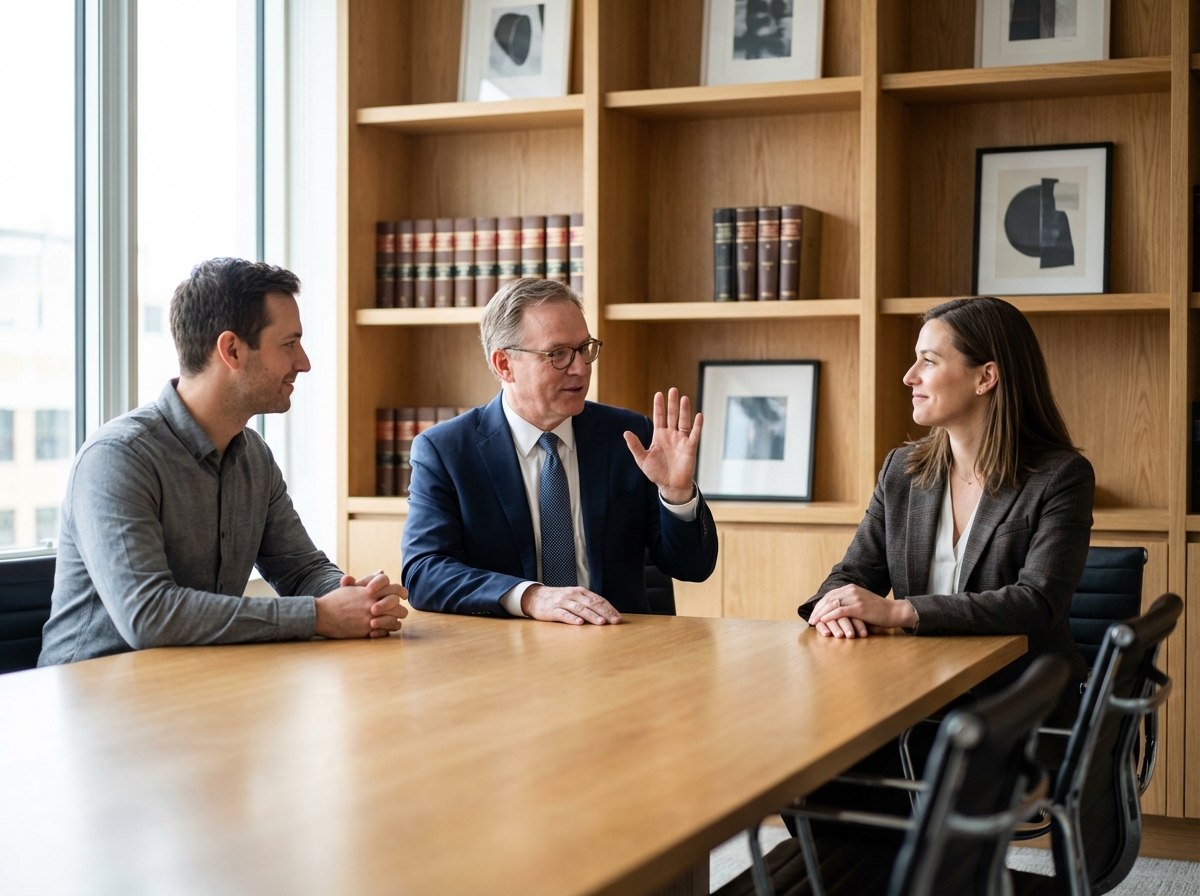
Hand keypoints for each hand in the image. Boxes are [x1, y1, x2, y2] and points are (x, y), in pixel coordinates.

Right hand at [315, 570, 408, 638]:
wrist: (321, 615)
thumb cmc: (336, 600)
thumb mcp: (351, 587)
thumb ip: (368, 579)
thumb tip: (381, 571)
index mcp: (370, 590)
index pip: (394, 587)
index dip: (401, 591)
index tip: (403, 595)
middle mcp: (372, 602)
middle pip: (397, 604)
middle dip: (399, 607)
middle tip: (399, 610)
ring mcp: (371, 616)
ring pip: (395, 618)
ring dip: (395, 619)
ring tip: (393, 621)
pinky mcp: (367, 630)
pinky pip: (386, 631)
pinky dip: (387, 630)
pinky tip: (383, 629)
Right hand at [520, 584, 621, 625]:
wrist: (535, 597)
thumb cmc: (559, 599)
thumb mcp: (574, 597)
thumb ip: (587, 603)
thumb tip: (606, 613)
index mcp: (580, 592)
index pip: (598, 600)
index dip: (609, 609)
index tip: (618, 618)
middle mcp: (573, 595)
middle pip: (591, 604)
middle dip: (605, 613)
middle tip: (615, 621)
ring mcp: (562, 602)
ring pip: (579, 609)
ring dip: (591, 616)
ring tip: (601, 623)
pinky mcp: (552, 610)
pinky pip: (563, 614)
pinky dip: (572, 618)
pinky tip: (579, 623)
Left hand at [623, 388, 701, 503]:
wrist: (670, 485)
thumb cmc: (656, 472)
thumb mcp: (642, 459)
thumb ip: (635, 446)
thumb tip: (626, 433)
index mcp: (659, 436)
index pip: (659, 417)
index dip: (659, 406)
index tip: (659, 393)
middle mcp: (671, 435)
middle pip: (672, 415)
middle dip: (672, 403)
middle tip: (673, 389)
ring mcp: (681, 440)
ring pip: (683, 421)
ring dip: (684, 410)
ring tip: (684, 398)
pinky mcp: (690, 447)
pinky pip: (694, 434)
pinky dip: (697, 425)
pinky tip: (699, 415)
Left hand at [807, 585, 914, 638]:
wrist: (894, 611)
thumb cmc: (878, 611)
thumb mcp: (861, 602)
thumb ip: (849, 603)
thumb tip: (833, 611)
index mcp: (850, 588)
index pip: (830, 595)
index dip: (820, 605)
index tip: (813, 613)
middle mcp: (851, 590)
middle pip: (828, 599)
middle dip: (817, 610)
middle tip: (811, 619)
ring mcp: (855, 598)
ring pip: (832, 604)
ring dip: (821, 614)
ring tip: (814, 622)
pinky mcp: (859, 607)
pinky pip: (840, 611)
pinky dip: (830, 616)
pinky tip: (823, 621)